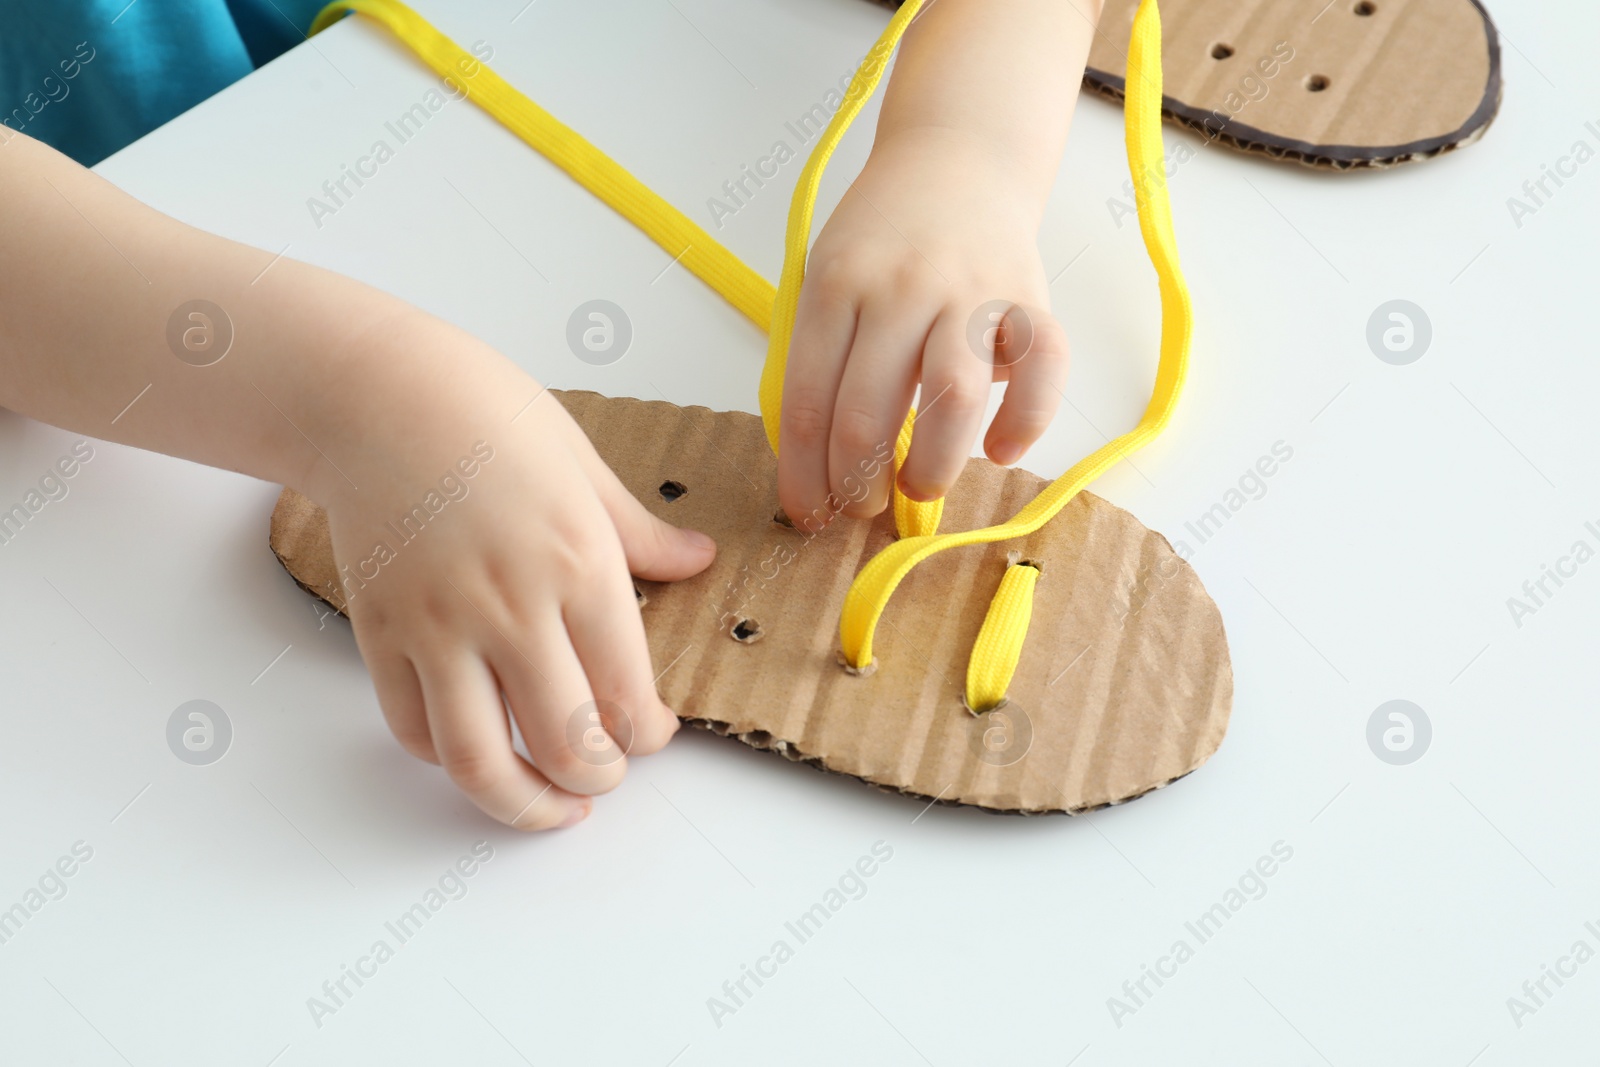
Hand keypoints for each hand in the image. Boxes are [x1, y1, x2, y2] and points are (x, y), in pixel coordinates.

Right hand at [316, 354, 715, 830]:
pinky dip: (450, 760)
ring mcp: (438, 629)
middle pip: (565, 745)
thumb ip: (642, 534)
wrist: (373, 393)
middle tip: (606, 776)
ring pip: (480, 763)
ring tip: (550, 805)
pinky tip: (480, 750)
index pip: (628, 695)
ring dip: (524, 805)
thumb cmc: (484, 414)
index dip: (649, 735)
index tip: (652, 732)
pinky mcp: (380, 636)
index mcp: (577, 564)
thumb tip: (698, 563)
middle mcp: (509, 608)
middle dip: (598, 780)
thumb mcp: (585, 465)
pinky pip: (415, 730)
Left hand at [776, 128, 1068, 525]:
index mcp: (836, 284)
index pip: (808, 401)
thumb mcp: (827, 276)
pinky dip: (1026, 423)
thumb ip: (821, 354)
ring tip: (917, 489)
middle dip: (857, 481)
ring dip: (931, 465)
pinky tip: (1001, 453)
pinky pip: (1040, 372)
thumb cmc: (882, 235)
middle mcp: (901, 287)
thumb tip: (817, 461)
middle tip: (861, 506)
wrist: (956, 160)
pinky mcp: (1029, 299)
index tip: (808, 512)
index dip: (805, 473)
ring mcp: (970, 292)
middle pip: (868, 411)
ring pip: (950, 399)